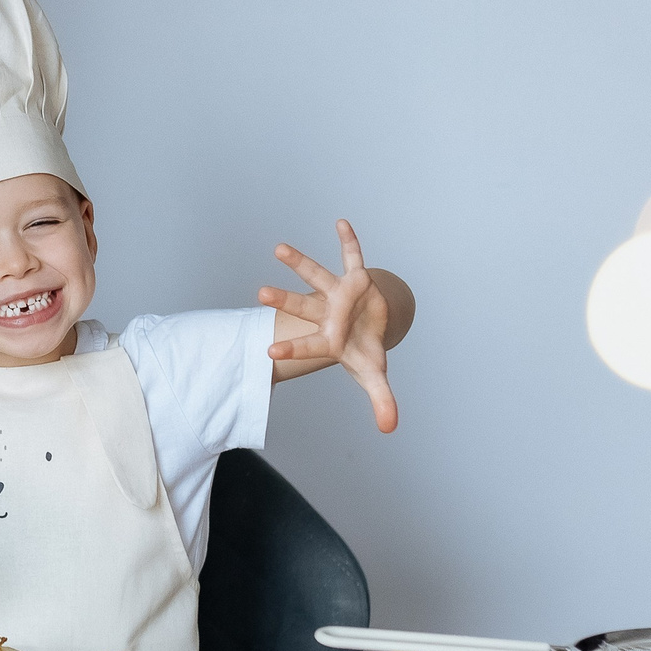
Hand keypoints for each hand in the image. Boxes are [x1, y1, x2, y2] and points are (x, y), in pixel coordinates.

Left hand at [260, 217, 399, 433]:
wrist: (369, 327)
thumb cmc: (364, 351)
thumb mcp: (375, 375)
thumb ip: (380, 400)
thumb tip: (390, 428)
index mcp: (330, 340)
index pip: (308, 346)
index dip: (293, 350)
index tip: (269, 353)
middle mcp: (327, 314)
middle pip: (303, 306)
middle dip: (283, 300)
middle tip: (260, 293)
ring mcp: (338, 294)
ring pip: (316, 276)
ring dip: (299, 263)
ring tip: (278, 248)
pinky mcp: (355, 278)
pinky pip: (352, 256)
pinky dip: (349, 241)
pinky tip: (340, 222)